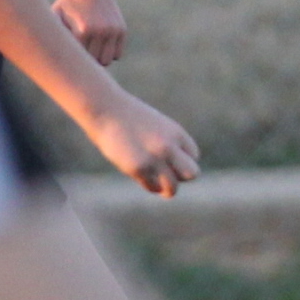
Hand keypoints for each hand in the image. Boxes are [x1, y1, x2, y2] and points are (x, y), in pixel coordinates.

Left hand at [54, 0, 125, 65]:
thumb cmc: (68, 4)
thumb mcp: (55, 17)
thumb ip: (51, 35)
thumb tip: (46, 56)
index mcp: (82, 31)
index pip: (78, 58)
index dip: (72, 59)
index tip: (66, 58)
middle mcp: (100, 31)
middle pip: (93, 62)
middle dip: (86, 61)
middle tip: (78, 56)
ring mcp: (112, 31)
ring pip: (107, 60)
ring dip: (98, 59)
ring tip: (89, 52)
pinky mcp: (121, 30)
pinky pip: (117, 53)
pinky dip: (109, 54)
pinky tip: (99, 46)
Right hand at [81, 89, 200, 197]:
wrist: (106, 109)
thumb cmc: (129, 116)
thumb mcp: (157, 124)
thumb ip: (168, 141)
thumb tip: (172, 164)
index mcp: (177, 133)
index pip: (193, 156)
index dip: (183, 161)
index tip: (171, 161)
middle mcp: (169, 147)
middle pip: (191, 174)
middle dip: (181, 177)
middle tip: (169, 175)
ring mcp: (154, 158)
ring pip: (173, 186)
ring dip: (168, 190)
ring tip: (162, 188)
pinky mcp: (137, 168)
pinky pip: (151, 186)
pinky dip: (151, 187)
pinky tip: (147, 182)